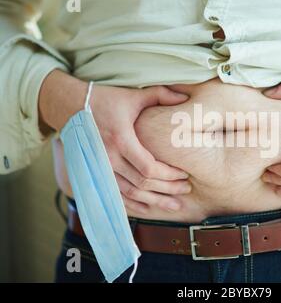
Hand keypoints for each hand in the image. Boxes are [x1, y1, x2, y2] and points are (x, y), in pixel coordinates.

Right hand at [38, 70, 190, 213]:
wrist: (70, 106)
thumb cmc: (106, 100)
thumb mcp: (134, 95)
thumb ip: (161, 95)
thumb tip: (185, 96)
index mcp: (121, 139)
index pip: (148, 167)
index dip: (169, 175)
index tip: (185, 174)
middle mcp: (109, 157)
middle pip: (142, 183)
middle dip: (167, 189)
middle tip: (186, 189)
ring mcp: (101, 168)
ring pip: (130, 193)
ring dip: (154, 201)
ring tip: (174, 204)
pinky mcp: (96, 173)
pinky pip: (116, 195)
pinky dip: (133, 205)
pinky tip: (149, 209)